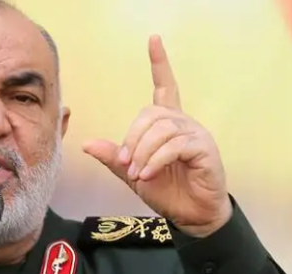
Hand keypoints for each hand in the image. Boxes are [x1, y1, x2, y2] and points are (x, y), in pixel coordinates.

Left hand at [82, 35, 231, 237]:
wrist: (190, 215)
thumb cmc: (166, 191)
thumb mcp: (132, 174)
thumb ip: (114, 158)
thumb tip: (87, 144)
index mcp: (166, 124)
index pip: (164, 86)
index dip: (159, 63)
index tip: (154, 40)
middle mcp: (182, 123)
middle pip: (150, 114)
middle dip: (132, 140)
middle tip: (126, 165)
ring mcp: (195, 134)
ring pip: (160, 130)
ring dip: (142, 153)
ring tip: (137, 174)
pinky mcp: (204, 148)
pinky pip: (174, 145)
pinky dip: (156, 160)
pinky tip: (148, 174)